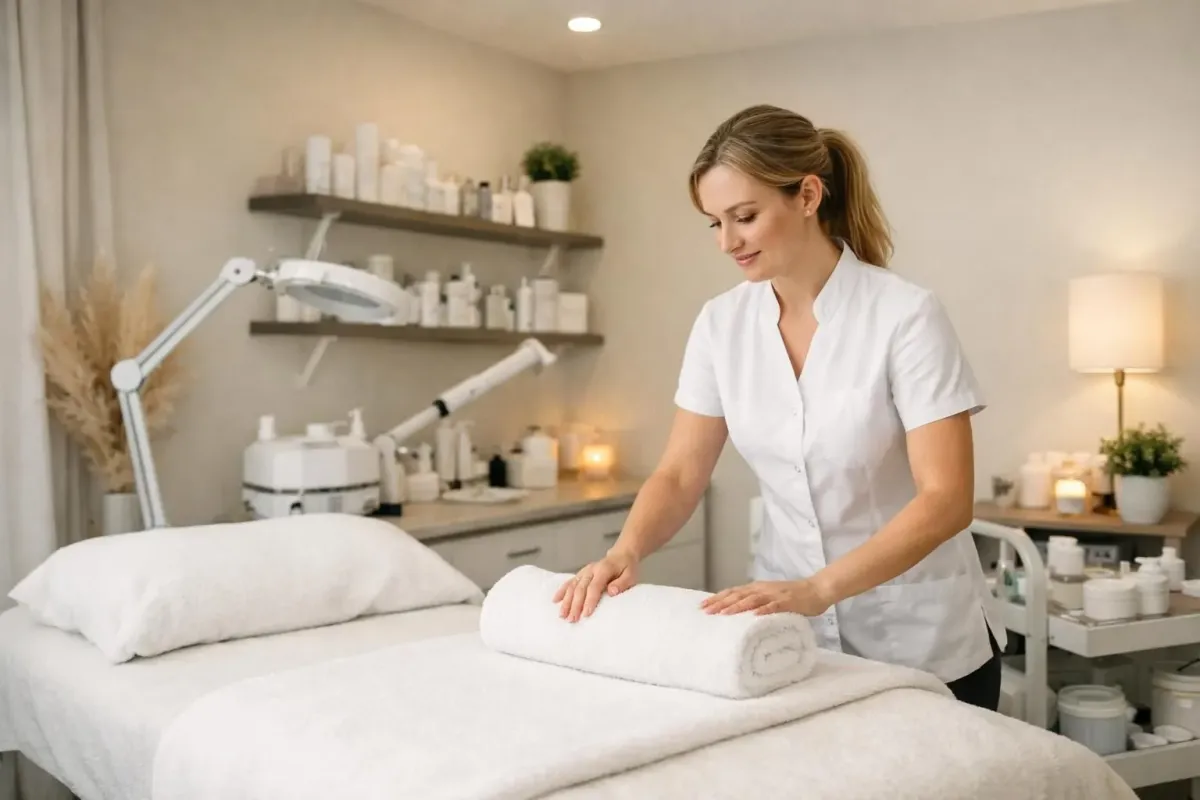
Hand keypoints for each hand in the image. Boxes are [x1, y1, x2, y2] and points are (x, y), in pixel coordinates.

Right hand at [552, 550, 639, 621]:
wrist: (621, 555)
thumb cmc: (627, 568)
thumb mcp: (630, 575)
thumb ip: (622, 583)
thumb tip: (612, 592)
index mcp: (604, 569)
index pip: (594, 587)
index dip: (589, 601)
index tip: (586, 614)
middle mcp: (591, 570)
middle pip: (580, 588)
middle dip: (575, 605)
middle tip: (572, 619)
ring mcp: (584, 571)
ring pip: (572, 586)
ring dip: (566, 601)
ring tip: (562, 615)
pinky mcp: (581, 574)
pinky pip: (569, 582)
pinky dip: (562, 591)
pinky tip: (555, 600)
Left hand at [700, 579, 833, 616]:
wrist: (816, 589)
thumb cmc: (792, 596)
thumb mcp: (769, 597)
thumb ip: (756, 603)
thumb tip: (740, 614)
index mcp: (757, 588)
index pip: (733, 592)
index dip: (718, 598)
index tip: (703, 606)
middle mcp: (762, 589)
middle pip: (738, 595)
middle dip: (721, 603)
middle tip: (706, 611)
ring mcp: (774, 595)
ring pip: (751, 600)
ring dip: (737, 607)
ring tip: (723, 614)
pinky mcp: (787, 602)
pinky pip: (773, 606)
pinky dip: (763, 610)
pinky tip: (754, 615)